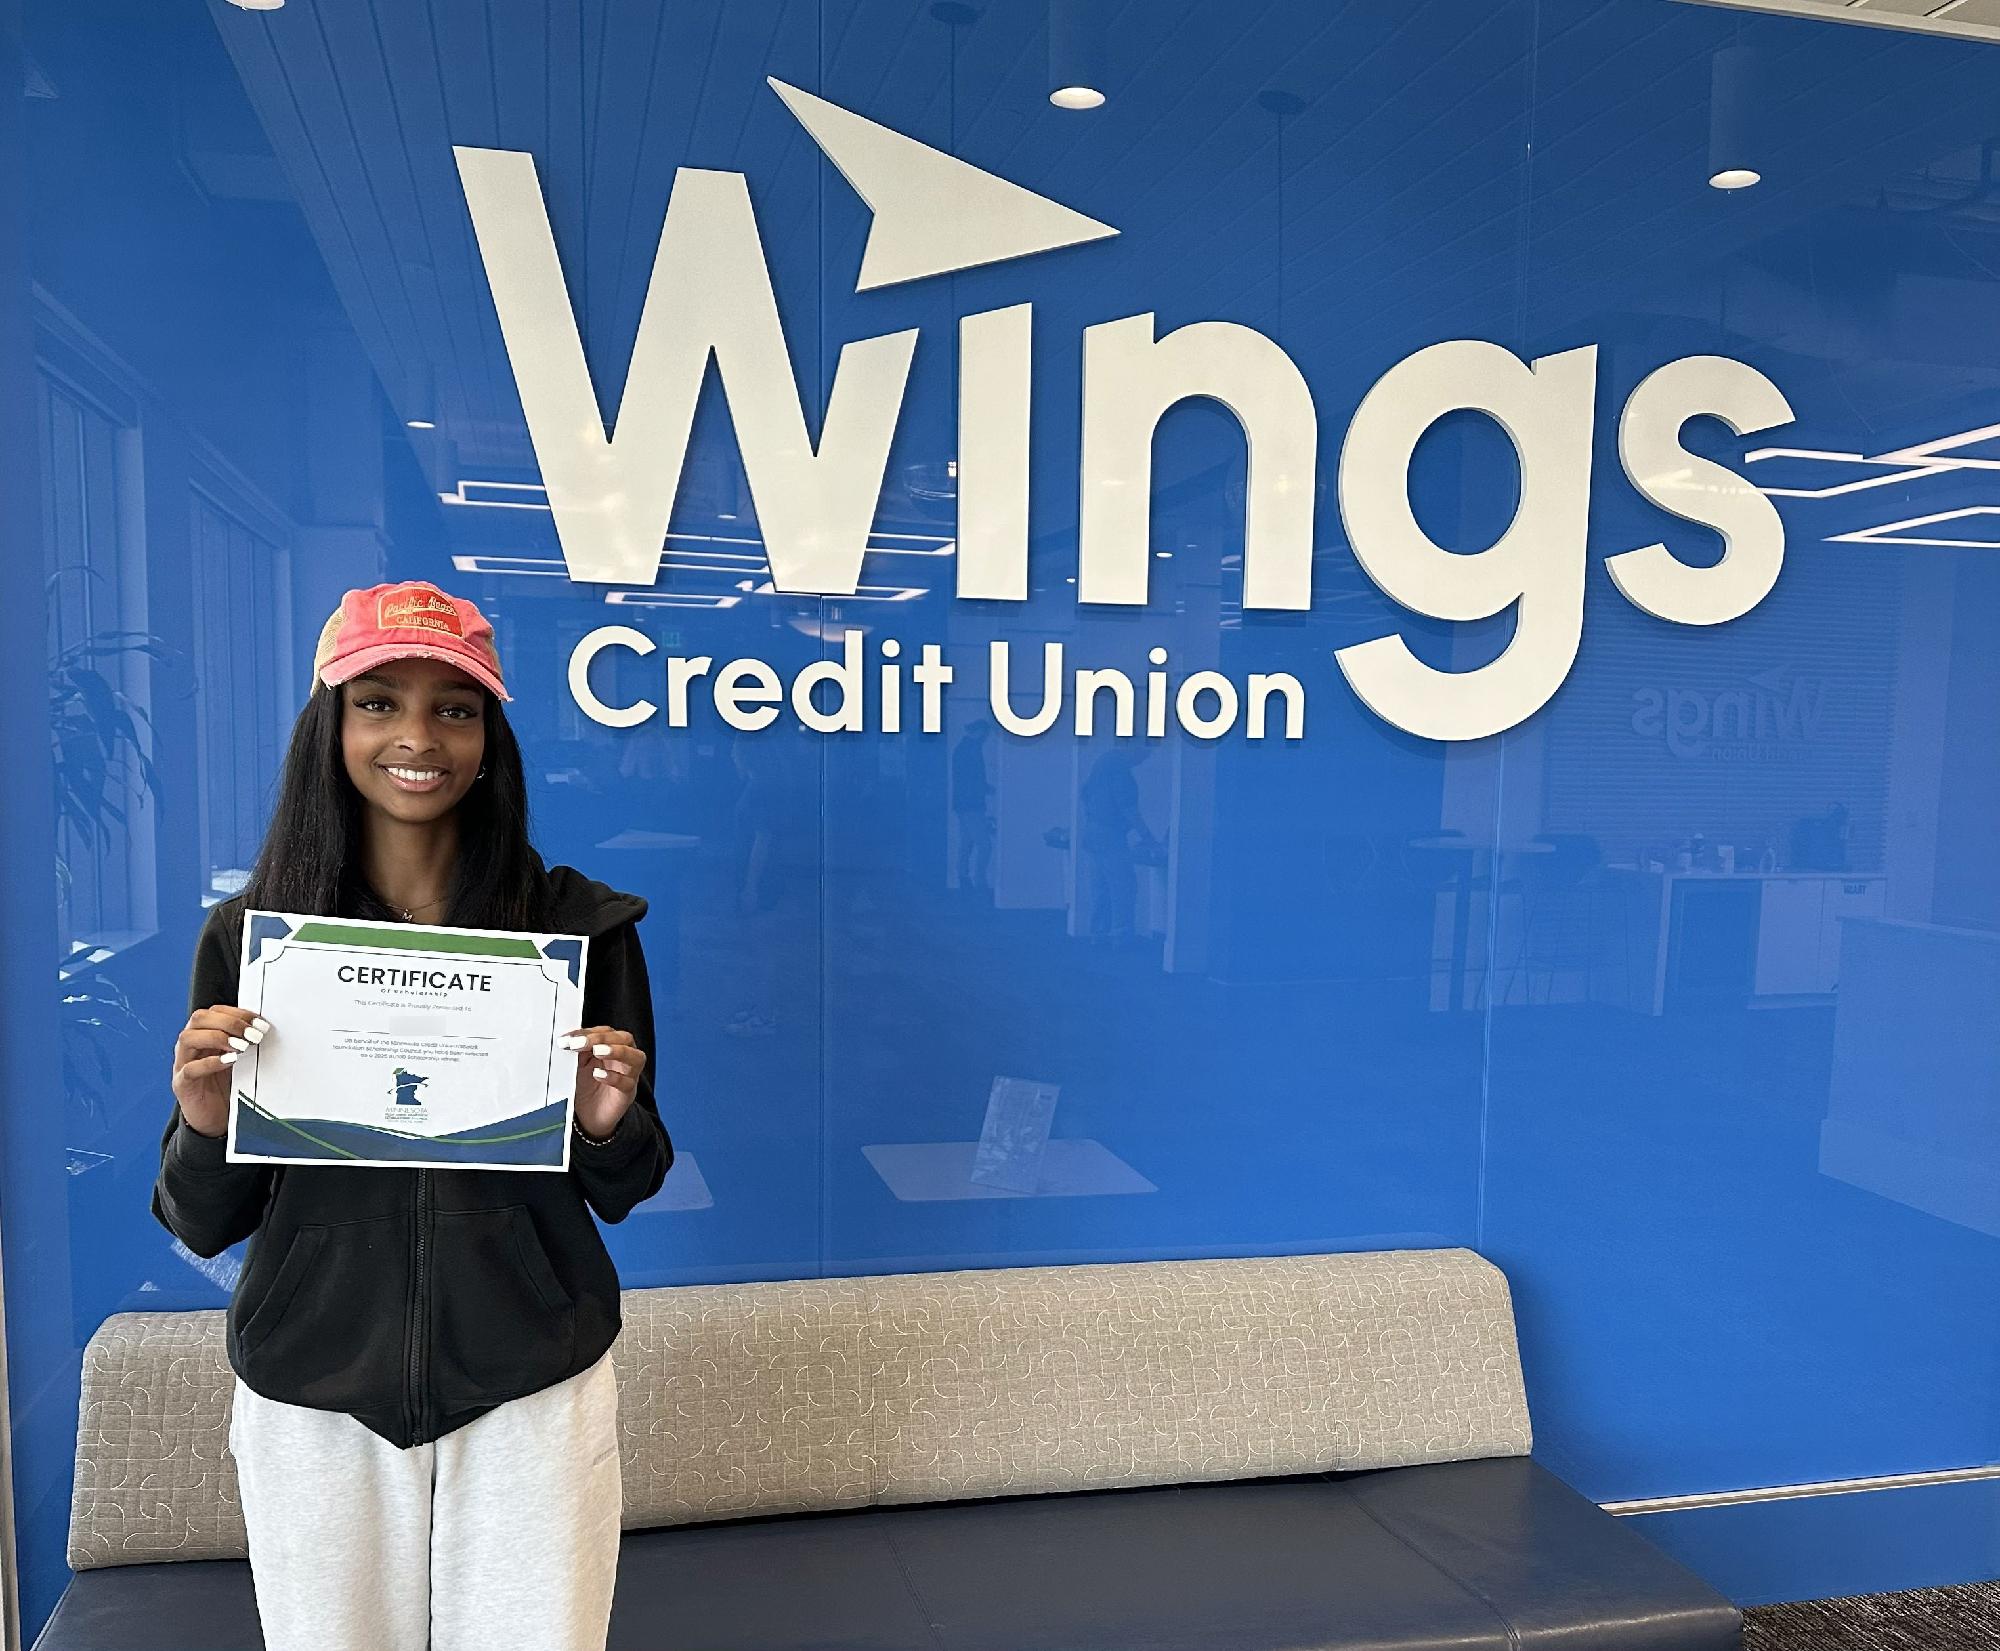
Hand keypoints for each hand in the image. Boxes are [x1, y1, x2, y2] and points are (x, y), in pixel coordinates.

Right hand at [172, 1006, 270, 1138]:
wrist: (215, 1118)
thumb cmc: (229, 1085)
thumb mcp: (241, 1059)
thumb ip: (247, 1042)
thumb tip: (267, 1027)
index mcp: (204, 1035)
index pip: (214, 1011)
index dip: (237, 1013)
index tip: (259, 1022)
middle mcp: (190, 1046)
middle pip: (199, 1019)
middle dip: (229, 1022)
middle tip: (253, 1035)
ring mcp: (182, 1064)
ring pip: (188, 1038)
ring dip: (218, 1037)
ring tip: (242, 1047)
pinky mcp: (182, 1084)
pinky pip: (190, 1069)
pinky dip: (210, 1062)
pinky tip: (230, 1061)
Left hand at [563, 1026, 646, 1141]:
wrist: (588, 1117)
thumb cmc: (585, 1088)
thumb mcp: (578, 1066)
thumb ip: (578, 1052)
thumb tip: (569, 1039)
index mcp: (612, 1047)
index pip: (606, 1032)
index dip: (589, 1032)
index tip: (569, 1037)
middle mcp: (624, 1059)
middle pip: (624, 1039)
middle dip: (602, 1038)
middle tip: (579, 1043)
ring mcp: (629, 1075)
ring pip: (635, 1057)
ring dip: (616, 1051)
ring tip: (598, 1051)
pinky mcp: (627, 1093)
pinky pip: (627, 1082)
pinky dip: (613, 1077)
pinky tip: (598, 1075)